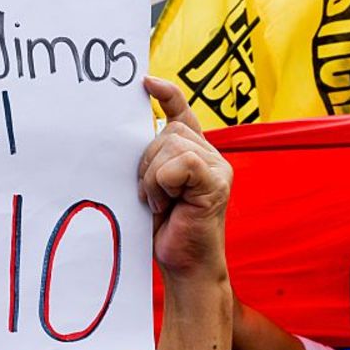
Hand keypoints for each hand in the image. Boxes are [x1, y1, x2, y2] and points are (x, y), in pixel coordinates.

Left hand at [138, 77, 231, 274]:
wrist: (184, 267)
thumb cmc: (166, 231)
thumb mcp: (152, 188)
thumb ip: (153, 161)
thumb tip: (132, 135)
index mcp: (195, 155)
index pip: (182, 114)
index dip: (166, 95)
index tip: (145, 82)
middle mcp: (211, 156)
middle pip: (165, 131)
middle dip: (146, 162)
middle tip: (153, 196)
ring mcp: (217, 168)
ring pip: (169, 145)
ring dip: (152, 177)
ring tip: (161, 204)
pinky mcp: (216, 182)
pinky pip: (178, 163)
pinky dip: (162, 184)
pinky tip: (168, 205)